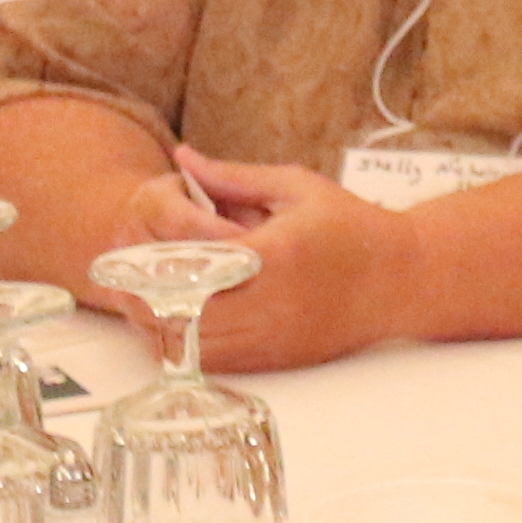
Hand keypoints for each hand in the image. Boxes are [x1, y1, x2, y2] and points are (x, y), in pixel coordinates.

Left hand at [119, 150, 407, 370]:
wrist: (403, 279)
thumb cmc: (351, 225)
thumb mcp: (294, 187)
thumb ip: (232, 177)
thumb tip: (182, 158)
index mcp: (275, 254)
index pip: (195, 264)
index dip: (153, 264)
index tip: (125, 254)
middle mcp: (275, 303)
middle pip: (187, 314)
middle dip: (147, 303)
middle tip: (118, 285)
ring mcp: (278, 338)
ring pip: (198, 347)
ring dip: (162, 330)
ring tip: (137, 306)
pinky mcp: (282, 360)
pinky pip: (220, 363)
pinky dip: (188, 349)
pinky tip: (172, 328)